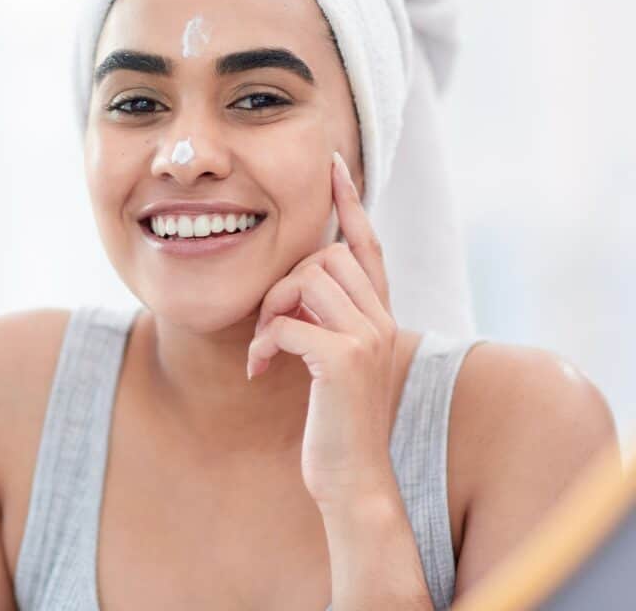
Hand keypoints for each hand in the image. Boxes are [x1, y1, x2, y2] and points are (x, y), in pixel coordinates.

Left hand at [247, 151, 398, 509]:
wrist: (351, 477)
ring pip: (305, 280)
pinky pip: (287, 322)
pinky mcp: (344, 360)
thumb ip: (325, 315)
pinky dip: (263, 341)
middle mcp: (381, 318)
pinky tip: (258, 368)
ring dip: (270, 309)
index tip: (332, 163)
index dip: (350, 201)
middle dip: (285, 281)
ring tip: (263, 346)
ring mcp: (368, 337)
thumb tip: (294, 281)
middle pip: (325, 255)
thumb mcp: (333, 357)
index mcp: (379, 313)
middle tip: (269, 323)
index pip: (367, 242)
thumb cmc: (334, 418)